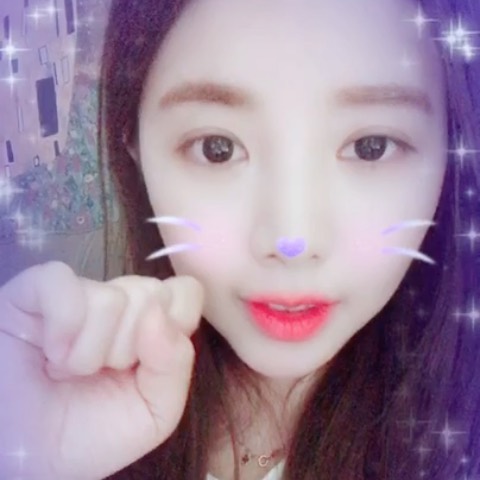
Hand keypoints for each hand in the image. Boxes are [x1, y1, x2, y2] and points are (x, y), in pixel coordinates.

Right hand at [0, 261, 203, 479]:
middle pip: (153, 294)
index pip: (186, 291)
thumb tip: (159, 314)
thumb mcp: (153, 413)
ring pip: (112, 298)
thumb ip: (174, 366)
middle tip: (101, 372)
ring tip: (69, 370)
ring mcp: (80, 292)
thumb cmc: (88, 434)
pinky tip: (49, 351)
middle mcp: (120, 302)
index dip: (176, 321)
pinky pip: (63, 283)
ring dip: (91, 351)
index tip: (150, 359)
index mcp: (152, 326)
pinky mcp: (36, 289)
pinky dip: (62, 328)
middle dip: (129, 349)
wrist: (20, 457)